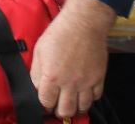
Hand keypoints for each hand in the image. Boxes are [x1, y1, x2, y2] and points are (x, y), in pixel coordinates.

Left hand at [31, 0, 114, 118]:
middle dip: (59, 111)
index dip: (43, 106)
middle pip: (65, 111)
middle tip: (57, 106)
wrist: (83, 22)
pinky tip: (84, 92)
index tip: (44, 103)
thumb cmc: (59, 33)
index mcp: (52, 76)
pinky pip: (96, 97)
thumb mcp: (39, 50)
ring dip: (75, 108)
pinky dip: (90, 98)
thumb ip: (36, 73)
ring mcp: (86, 81)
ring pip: (82, 108)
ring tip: (71, 102)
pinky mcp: (99, 77)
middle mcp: (69, 83)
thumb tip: (37, 88)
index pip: (46, 103)